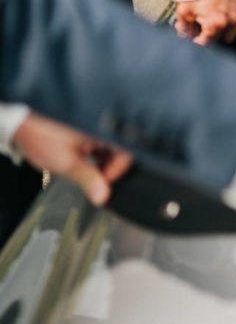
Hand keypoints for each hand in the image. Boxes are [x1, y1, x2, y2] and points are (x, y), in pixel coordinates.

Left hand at [13, 113, 132, 205]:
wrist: (22, 128)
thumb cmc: (41, 138)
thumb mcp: (67, 163)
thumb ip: (88, 179)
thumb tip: (103, 196)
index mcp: (102, 132)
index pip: (126, 153)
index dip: (117, 171)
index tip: (103, 183)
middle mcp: (101, 130)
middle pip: (120, 152)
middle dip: (110, 170)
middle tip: (95, 181)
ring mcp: (94, 132)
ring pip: (110, 152)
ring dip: (102, 166)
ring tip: (87, 173)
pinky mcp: (88, 134)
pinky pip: (100, 148)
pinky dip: (96, 159)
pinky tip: (85, 165)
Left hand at [173, 0, 235, 45]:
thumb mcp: (182, 10)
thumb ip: (184, 29)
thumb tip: (186, 35)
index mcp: (216, 23)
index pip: (208, 43)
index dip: (197, 41)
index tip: (194, 36)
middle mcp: (230, 20)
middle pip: (220, 40)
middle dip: (210, 36)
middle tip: (201, 27)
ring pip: (230, 32)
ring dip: (220, 30)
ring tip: (210, 20)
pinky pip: (234, 20)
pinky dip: (226, 20)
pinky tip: (216, 11)